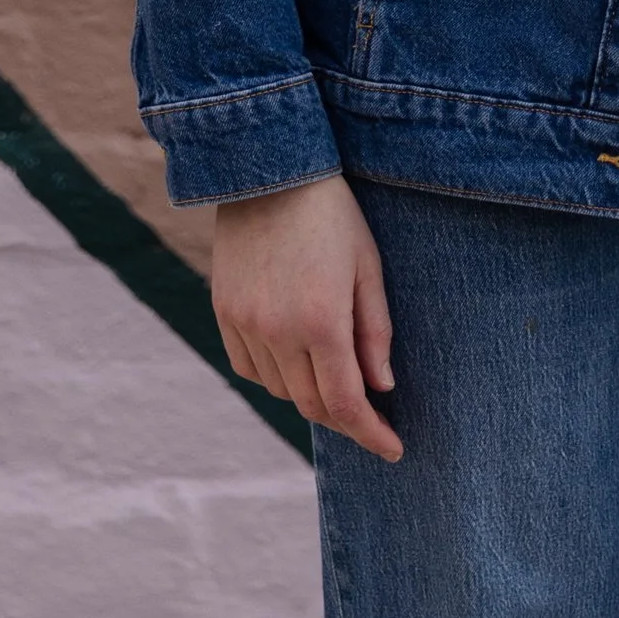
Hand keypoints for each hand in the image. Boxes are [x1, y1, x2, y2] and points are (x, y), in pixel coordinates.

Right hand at [211, 174, 401, 458]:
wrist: (269, 169)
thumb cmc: (332, 213)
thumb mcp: (368, 266)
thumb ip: (375, 332)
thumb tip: (382, 388)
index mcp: (321, 320)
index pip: (347, 402)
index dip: (371, 434)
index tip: (394, 449)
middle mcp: (278, 331)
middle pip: (312, 404)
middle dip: (345, 418)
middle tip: (372, 417)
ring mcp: (246, 324)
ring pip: (280, 390)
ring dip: (310, 395)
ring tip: (336, 379)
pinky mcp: (225, 312)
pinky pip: (250, 368)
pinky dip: (275, 376)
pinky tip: (295, 360)